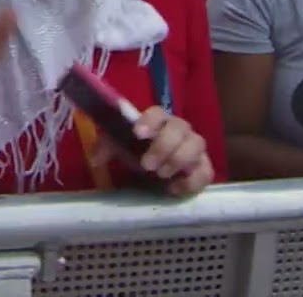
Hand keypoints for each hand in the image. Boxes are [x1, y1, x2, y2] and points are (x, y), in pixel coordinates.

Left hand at [90, 107, 213, 195]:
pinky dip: (192, 181)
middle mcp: (179, 130)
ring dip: (179, 159)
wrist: (152, 168)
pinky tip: (174, 189)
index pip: (158, 112)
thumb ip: (107, 147)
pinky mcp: (203, 168)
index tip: (137, 133)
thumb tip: (96, 159)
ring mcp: (194, 148)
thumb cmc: (136, 150)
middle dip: (164, 145)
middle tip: (147, 165)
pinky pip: (206, 172)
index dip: (150, 120)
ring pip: (197, 145)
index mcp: (159, 120)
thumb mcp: (119, 147)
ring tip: (161, 175)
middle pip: (180, 128)